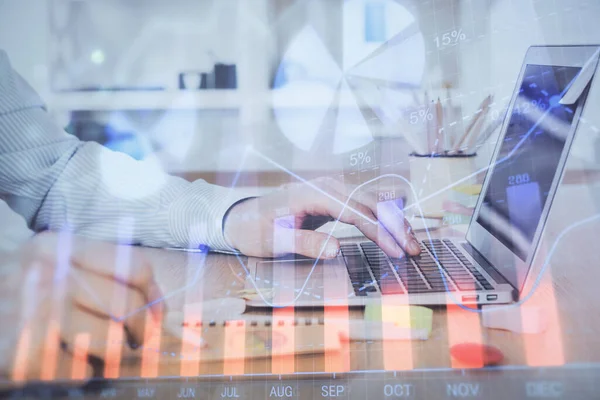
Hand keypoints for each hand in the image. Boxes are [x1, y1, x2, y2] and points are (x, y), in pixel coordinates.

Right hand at [0, 232, 164, 385]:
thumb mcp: (52, 264)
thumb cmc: (19, 290)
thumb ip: (100, 273)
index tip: (156, 313)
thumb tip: (157, 304)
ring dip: (115, 352)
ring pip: (110, 340)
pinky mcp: (25, 352)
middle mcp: (51, 275)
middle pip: (128, 305)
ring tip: (104, 352)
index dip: (154, 294)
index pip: (134, 266)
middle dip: (144, 330)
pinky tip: (68, 362)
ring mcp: (37, 314)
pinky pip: (79, 369)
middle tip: (138, 341)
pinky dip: (82, 371)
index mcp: (62, 247)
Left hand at [223, 178, 420, 258]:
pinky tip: (394, 233)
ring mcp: (331, 190)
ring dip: (393, 222)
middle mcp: (326, 186)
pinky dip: (381, 220)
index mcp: (312, 194)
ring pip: (371, 203)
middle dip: (395, 226)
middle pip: (370, 203)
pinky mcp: (333, 199)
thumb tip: (336, 250)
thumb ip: (304, 243)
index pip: (355, 212)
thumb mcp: (274, 241)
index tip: (398, 252)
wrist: (242, 218)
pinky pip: (363, 207)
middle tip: (416, 251)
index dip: (379, 232)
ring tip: (413, 244)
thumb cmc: (255, 230)